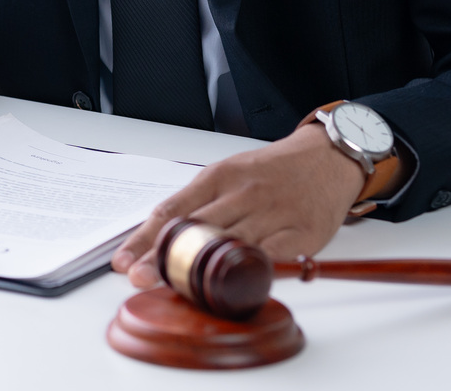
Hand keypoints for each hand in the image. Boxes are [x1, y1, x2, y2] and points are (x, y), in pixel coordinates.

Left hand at [111, 123, 366, 287]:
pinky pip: (270, 260)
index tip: (124, 262)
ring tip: (176, 291)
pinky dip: (247, 276)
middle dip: (164, 260)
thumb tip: (156, 241)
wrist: (326, 158)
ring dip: (200, 274)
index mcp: (218, 177)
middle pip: (196, 233)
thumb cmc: (271, 171)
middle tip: (141, 280)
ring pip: (229, 248)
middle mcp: (242, 194)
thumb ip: (198, 205)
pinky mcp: (302, 234)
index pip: (172, 212)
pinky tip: (228, 290)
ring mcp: (273, 215)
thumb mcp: (228, 174)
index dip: (144, 240)